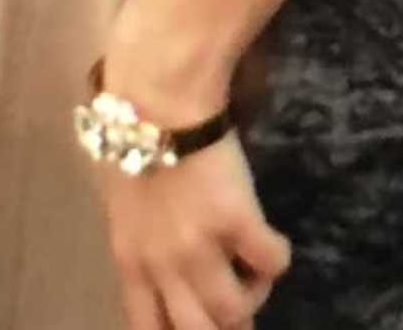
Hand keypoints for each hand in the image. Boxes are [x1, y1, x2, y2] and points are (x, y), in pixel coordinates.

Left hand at [96, 130, 290, 329]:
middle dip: (223, 326)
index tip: (202, 323)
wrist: (158, 97)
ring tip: (254, 269)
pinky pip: (271, 262)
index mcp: (131, 262)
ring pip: (234, 311)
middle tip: (239, 307)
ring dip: (253, 295)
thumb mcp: (126, 209)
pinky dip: (276, 258)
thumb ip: (144, 248)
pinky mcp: (236, 220)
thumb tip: (169, 276)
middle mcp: (162, 266)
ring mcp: (199, 247)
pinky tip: (271, 240)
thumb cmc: (137, 141)